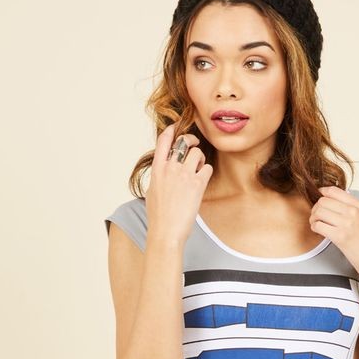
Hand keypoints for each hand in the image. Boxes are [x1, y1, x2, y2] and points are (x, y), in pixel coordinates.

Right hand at [145, 121, 212, 245]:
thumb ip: (159, 177)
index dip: (171, 130)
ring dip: (200, 159)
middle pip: (183, 142)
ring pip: (197, 153)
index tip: (177, 126)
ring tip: (198, 171)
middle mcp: (170, 168)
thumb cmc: (158, 217)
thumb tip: (163, 171)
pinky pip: (206, 168)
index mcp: (157, 170)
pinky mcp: (197, 184)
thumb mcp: (152, 192)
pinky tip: (202, 182)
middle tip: (195, 145)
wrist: (166, 232)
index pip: (163, 141)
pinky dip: (206, 173)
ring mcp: (183, 175)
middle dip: (191, 140)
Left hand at [310, 185, 358, 286]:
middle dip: (316, 208)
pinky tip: (319, 232)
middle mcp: (353, 211)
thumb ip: (351, 209)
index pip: (333, 191)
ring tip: (317, 224)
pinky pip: (318, 226)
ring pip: (318, 212)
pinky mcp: (340, 236)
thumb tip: (331, 202)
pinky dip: (315, 228)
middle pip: (323, 201)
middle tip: (316, 217)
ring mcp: (347, 223)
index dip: (321, 193)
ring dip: (313, 218)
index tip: (318, 200)